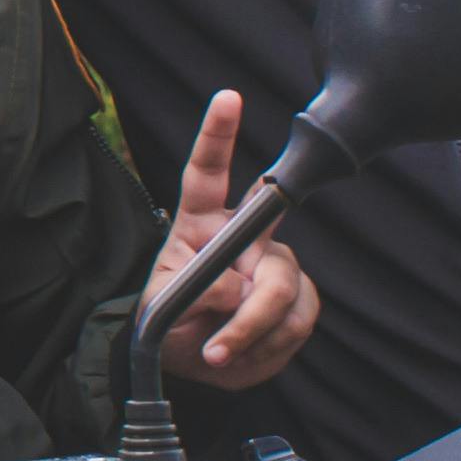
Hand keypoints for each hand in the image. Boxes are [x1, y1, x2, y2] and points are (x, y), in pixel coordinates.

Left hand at [149, 90, 321, 389]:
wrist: (195, 362)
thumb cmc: (170, 324)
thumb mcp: (161, 311)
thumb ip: (193, 294)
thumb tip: (234, 288)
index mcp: (200, 225)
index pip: (208, 174)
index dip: (218, 135)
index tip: (228, 98)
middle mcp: (243, 236)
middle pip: (266, 241)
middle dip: (255, 293)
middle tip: (222, 338)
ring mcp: (273, 265)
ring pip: (282, 289)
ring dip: (251, 332)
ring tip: (220, 352)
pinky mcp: (298, 296)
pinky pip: (298, 317)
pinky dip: (270, 345)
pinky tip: (249, 352)